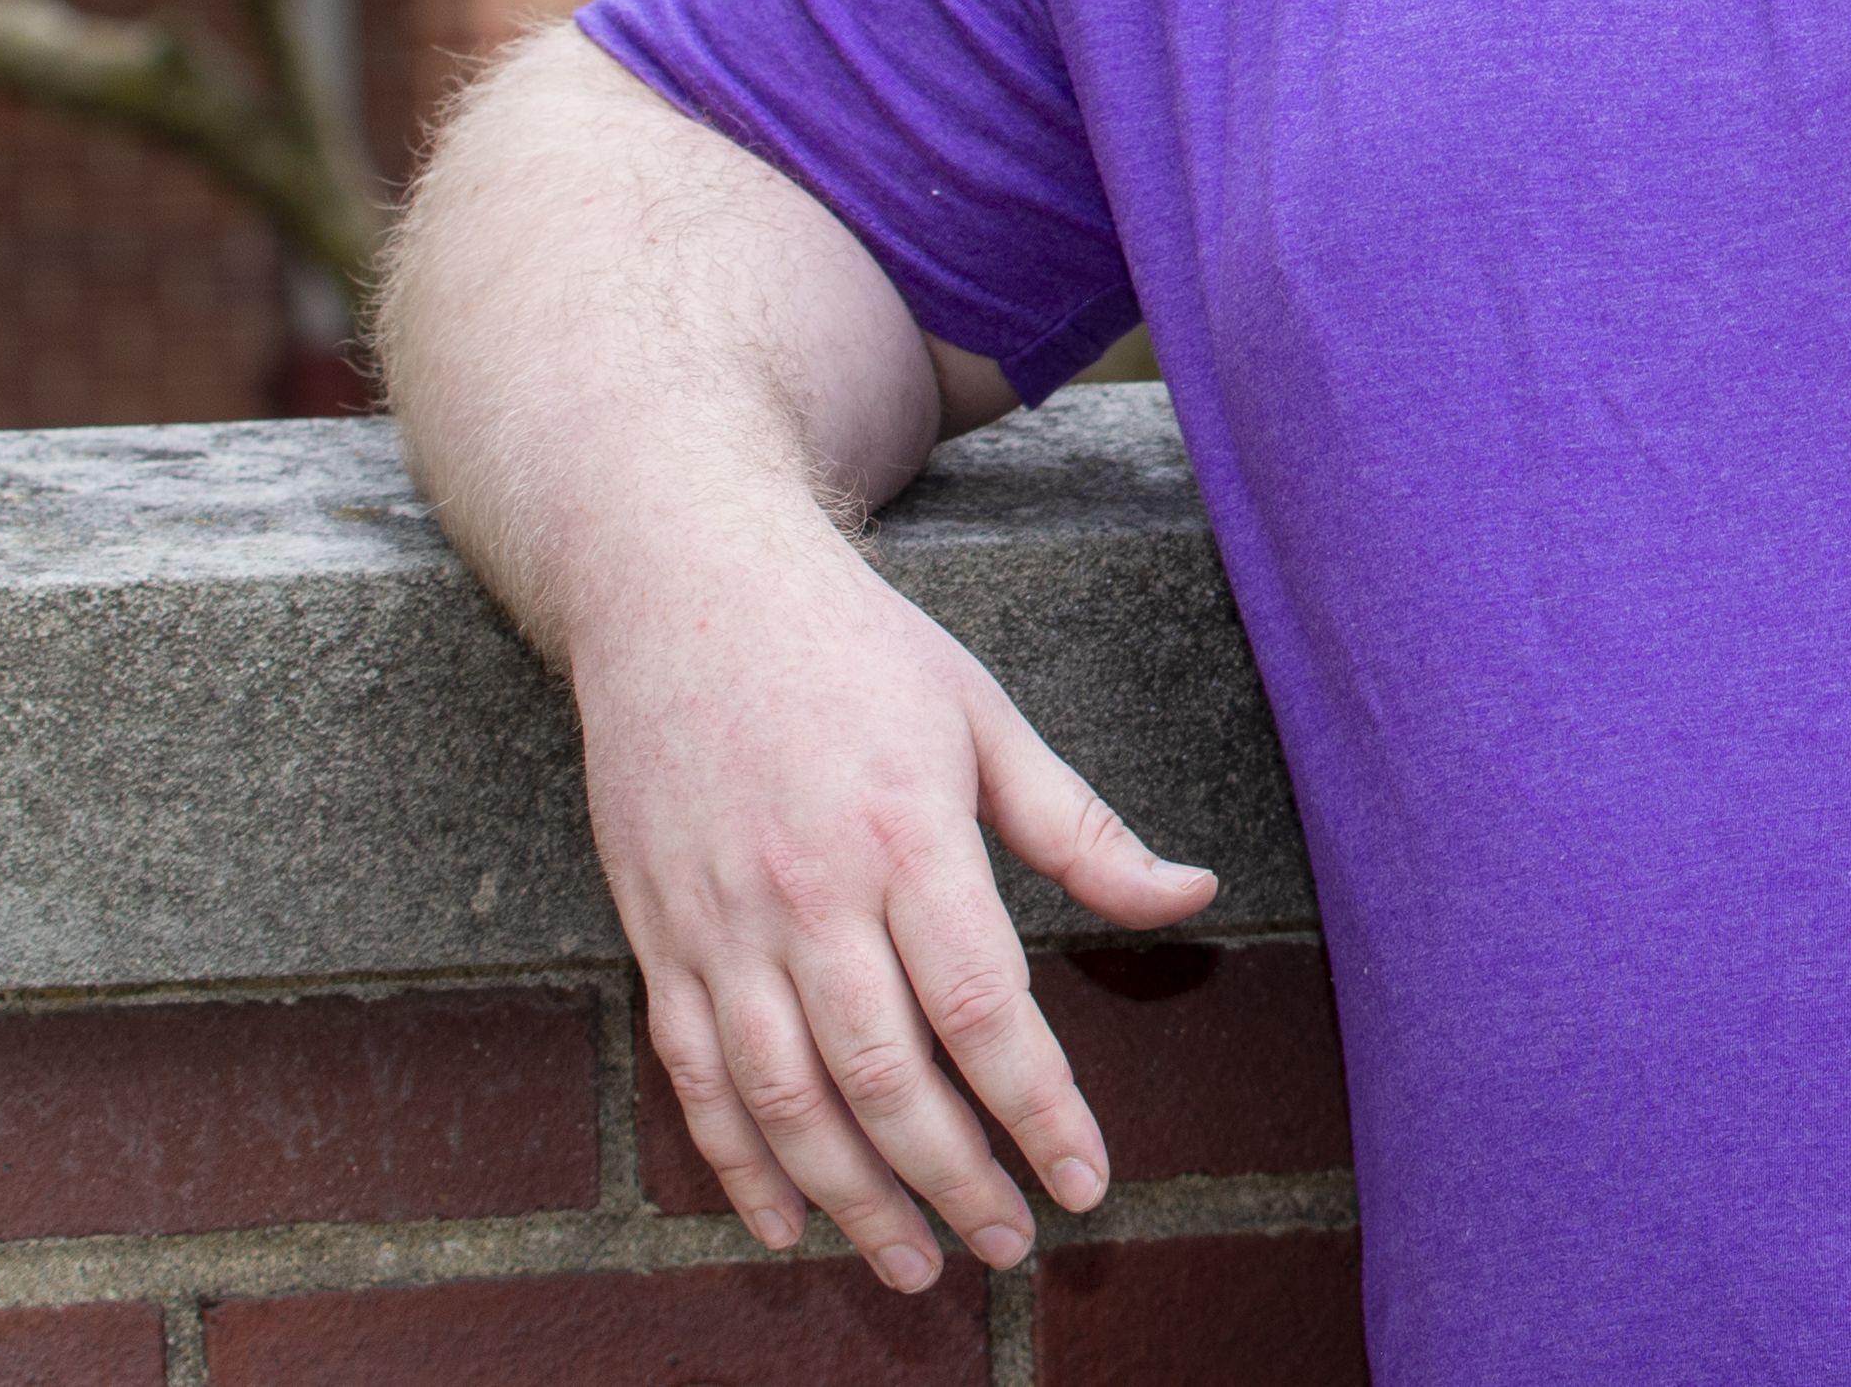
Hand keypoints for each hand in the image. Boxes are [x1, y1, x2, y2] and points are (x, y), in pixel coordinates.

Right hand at [577, 494, 1220, 1286]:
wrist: (681, 582)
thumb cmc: (853, 647)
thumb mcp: (985, 716)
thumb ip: (1080, 828)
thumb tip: (1190, 897)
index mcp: (908, 833)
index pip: (984, 1010)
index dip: (1039, 1111)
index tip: (1088, 1181)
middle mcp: (808, 892)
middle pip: (886, 1077)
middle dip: (954, 1182)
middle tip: (1011, 1248)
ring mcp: (721, 921)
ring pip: (786, 1098)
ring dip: (853, 1199)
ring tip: (913, 1267)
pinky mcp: (660, 933)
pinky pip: (695, 1075)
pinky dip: (736, 1162)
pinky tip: (785, 1222)